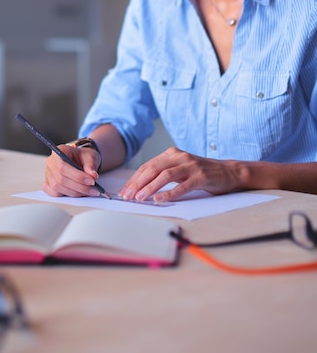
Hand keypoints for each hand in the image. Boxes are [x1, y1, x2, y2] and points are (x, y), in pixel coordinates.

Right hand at [43, 144, 101, 197]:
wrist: (81, 160)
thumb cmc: (83, 157)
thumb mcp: (90, 156)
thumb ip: (91, 164)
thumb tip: (93, 175)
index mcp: (59, 151)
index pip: (63, 166)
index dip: (77, 176)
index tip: (92, 181)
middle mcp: (51, 162)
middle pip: (60, 179)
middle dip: (79, 186)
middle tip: (94, 189)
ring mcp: (48, 174)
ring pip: (58, 187)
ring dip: (75, 192)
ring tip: (90, 192)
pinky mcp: (48, 184)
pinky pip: (54, 193)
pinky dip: (67, 195)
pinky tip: (80, 194)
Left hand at [118, 147, 243, 201]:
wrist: (228, 171)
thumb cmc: (200, 172)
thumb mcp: (179, 168)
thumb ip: (163, 172)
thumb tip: (140, 186)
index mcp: (171, 153)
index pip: (147, 166)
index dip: (134, 179)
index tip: (124, 191)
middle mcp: (180, 157)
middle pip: (153, 169)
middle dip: (138, 183)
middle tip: (127, 196)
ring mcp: (191, 166)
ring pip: (165, 175)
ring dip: (150, 187)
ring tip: (140, 198)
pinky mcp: (201, 176)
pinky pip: (182, 185)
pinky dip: (169, 193)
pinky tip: (159, 200)